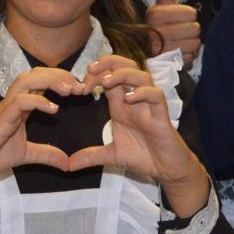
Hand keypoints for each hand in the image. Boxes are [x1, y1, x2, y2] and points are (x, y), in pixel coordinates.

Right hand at [0, 67, 80, 185]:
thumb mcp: (26, 155)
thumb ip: (46, 155)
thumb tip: (67, 163)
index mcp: (20, 106)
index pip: (42, 82)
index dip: (62, 81)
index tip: (81, 90)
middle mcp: (13, 102)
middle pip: (37, 73)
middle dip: (60, 75)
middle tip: (80, 86)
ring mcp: (6, 108)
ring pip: (27, 80)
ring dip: (51, 81)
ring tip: (70, 90)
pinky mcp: (0, 118)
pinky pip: (20, 101)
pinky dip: (38, 101)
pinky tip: (53, 110)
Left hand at [68, 57, 206, 209]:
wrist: (165, 170)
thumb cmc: (143, 156)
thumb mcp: (111, 156)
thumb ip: (90, 156)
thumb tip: (67, 165)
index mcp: (121, 104)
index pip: (109, 76)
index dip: (94, 75)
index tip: (80, 87)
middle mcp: (135, 100)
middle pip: (126, 66)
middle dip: (108, 63)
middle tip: (91, 71)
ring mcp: (149, 106)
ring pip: (141, 75)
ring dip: (123, 74)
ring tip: (106, 82)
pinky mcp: (161, 116)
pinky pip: (156, 95)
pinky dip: (143, 93)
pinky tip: (128, 99)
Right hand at [146, 0, 200, 65]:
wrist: (146, 54)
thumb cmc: (157, 25)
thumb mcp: (160, 3)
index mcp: (155, 14)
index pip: (190, 14)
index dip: (187, 16)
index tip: (176, 19)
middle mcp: (156, 31)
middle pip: (195, 28)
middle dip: (190, 31)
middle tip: (178, 33)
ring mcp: (162, 50)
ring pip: (195, 43)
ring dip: (190, 44)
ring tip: (177, 43)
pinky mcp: (167, 64)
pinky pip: (191, 57)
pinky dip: (187, 56)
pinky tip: (177, 54)